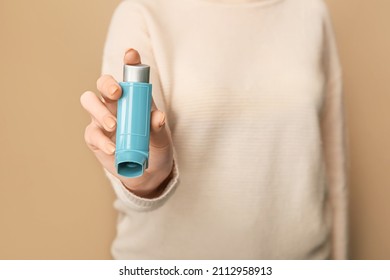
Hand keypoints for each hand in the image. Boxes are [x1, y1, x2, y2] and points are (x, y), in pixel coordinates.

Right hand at [80, 49, 173, 197]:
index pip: (130, 76)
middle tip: (116, 94)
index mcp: (134, 98)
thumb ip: (159, 128)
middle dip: (107, 84)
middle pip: (102, 84)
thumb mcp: (162, 139)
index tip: (131, 54)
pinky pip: (92, 133)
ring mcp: (102, 120)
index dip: (129, 62)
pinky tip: (112, 149)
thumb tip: (158, 117)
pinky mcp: (95, 138)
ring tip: (114, 124)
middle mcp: (115, 104)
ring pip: (89, 102)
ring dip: (99, 111)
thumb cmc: (155, 149)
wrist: (147, 173)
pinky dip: (101, 139)